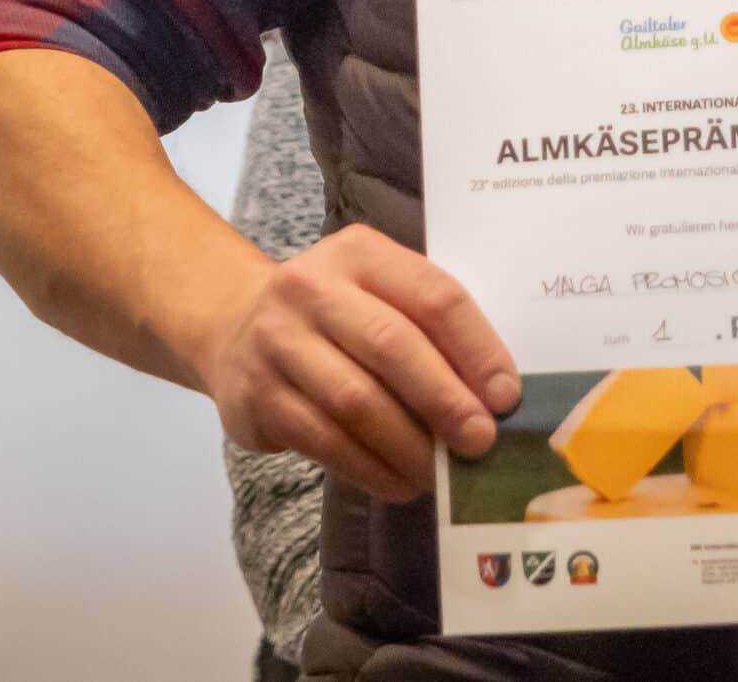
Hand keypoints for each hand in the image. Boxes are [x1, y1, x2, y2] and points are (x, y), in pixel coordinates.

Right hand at [185, 223, 519, 503]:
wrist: (231, 320)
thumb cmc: (335, 310)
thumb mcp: (378, 289)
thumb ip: (428, 325)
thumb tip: (494, 395)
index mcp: (361, 254)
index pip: (434, 296)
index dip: (477, 348)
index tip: (506, 396)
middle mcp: (312, 290)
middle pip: (393, 346)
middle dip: (445, 400)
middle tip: (480, 441)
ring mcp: (277, 343)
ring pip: (355, 401)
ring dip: (408, 446)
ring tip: (443, 474)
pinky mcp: (254, 397)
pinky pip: (322, 440)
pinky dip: (369, 468)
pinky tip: (400, 482)